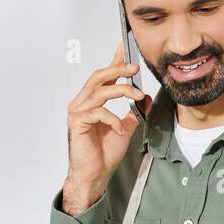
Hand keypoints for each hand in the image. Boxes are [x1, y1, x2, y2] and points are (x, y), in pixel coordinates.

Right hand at [62, 43, 152, 213]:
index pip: (103, 75)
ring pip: (98, 90)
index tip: (125, 47)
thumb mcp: (125, 128)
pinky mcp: (78, 122)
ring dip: (120, 90)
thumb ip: (132, 111)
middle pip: (98, 76)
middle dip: (117, 68)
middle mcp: (82, 103)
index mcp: (91, 102)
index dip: (114, 60)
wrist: (94, 175)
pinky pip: (98, 112)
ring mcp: (78, 112)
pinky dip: (113, 118)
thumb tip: (145, 97)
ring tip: (137, 94)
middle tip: (135, 67)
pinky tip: (120, 128)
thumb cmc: (103, 154)